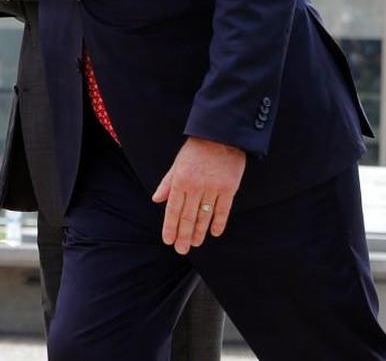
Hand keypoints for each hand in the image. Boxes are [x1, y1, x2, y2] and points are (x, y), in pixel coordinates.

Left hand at [152, 136, 245, 253]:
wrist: (220, 136)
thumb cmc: (195, 150)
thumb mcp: (176, 164)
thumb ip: (167, 183)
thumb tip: (156, 200)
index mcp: (180, 181)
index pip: (173, 209)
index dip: (170, 226)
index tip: (168, 240)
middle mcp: (195, 187)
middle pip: (188, 216)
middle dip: (183, 235)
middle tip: (181, 250)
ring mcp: (213, 189)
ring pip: (204, 216)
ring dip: (199, 232)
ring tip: (194, 244)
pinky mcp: (229, 189)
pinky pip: (223, 210)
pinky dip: (218, 222)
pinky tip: (214, 233)